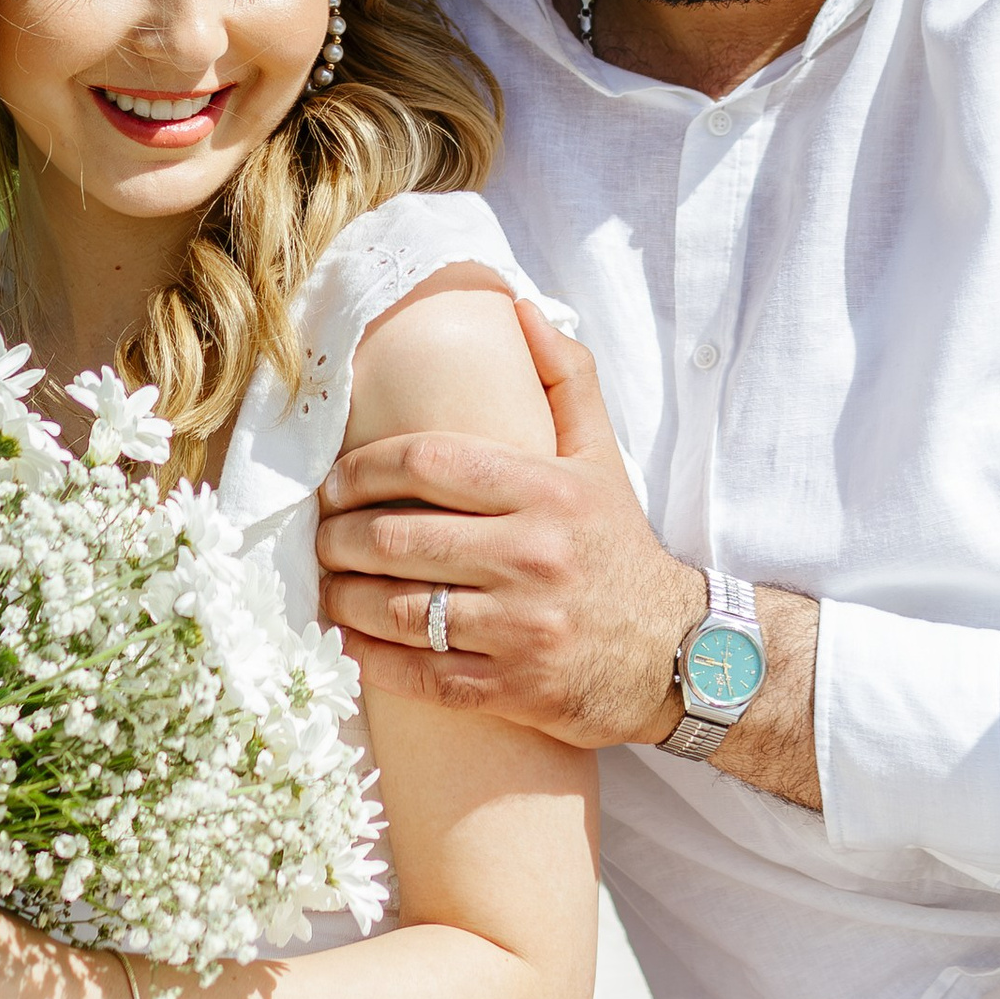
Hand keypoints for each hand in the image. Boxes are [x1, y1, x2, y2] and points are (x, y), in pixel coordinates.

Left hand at [317, 302, 695, 745]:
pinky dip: (368, 658)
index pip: (427, 461)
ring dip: (343, 595)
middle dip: (338, 535)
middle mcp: (531, 557)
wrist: (680, 653)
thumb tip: (518, 308)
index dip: (362, 468)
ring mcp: (521, 628)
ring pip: (400, 609)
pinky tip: (345, 639)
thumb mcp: (602, 458)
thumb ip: (565, 378)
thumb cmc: (621, 547)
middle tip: (319, 534)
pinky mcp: (514, 690)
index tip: (334, 480)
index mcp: (545, 491)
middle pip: (398, 538)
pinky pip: (419, 676)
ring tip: (325, 582)